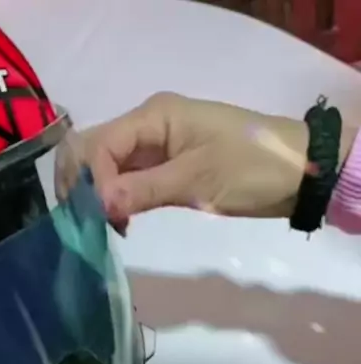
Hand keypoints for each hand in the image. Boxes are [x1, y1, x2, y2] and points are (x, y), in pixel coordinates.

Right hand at [78, 93, 354, 230]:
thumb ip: (144, 190)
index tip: (101, 219)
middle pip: (92, 150)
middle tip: (90, 225)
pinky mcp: (164, 169)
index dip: (92, 182)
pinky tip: (121, 223)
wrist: (298, 173)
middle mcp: (147, 126)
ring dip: (97, 195)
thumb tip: (98, 206)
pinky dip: (115, 200)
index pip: (99, 145)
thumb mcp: (197, 179)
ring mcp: (154, 148)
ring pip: (106, 167)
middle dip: (83, 186)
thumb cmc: (251, 168)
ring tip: (106, 228)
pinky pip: (126, 181)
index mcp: (154, 116)